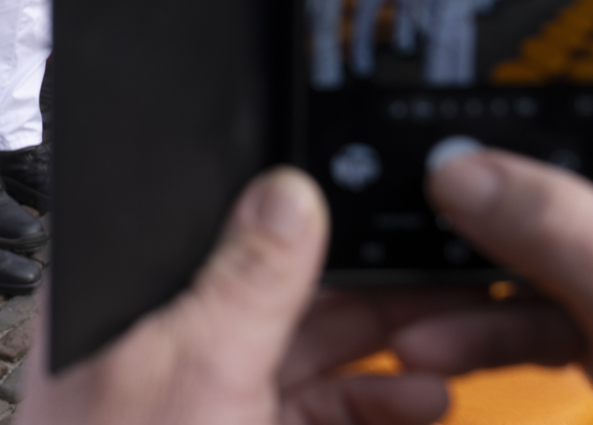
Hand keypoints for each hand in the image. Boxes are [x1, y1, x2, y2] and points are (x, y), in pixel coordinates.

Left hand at [22, 168, 451, 424]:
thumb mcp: (196, 366)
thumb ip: (246, 281)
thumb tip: (285, 191)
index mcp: (133, 302)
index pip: (230, 239)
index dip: (312, 224)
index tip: (391, 218)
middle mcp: (170, 347)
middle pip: (290, 299)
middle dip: (379, 294)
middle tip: (460, 283)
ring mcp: (211, 405)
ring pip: (317, 362)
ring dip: (393, 356)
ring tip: (458, 348)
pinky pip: (322, 415)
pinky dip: (377, 407)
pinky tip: (426, 402)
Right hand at [389, 0, 592, 424]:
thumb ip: (559, 230)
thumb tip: (460, 170)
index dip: (549, 3)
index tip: (460, 14)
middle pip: (546, 128)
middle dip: (465, 153)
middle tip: (398, 160)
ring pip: (522, 218)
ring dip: (456, 254)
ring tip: (402, 280)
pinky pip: (522, 294)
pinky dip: (475, 320)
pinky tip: (436, 341)